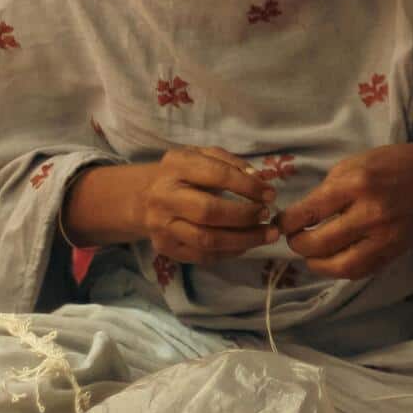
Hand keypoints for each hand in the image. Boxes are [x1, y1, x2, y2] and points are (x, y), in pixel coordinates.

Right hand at [137, 147, 278, 263]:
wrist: (142, 197)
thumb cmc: (182, 173)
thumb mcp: (202, 155)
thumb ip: (230, 162)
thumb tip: (259, 178)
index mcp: (176, 167)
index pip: (216, 175)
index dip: (248, 186)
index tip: (270, 194)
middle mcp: (165, 198)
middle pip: (208, 212)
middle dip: (245, 216)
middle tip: (267, 215)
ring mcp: (162, 226)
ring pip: (207, 240)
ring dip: (244, 240)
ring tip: (267, 235)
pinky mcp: (166, 248)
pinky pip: (202, 256)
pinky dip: (230, 253)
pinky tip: (247, 244)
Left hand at [279, 143, 412, 279]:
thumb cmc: (388, 165)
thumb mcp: (352, 165)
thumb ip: (326, 191)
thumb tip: (298, 218)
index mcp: (356, 185)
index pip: (307, 213)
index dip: (286, 223)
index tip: (282, 223)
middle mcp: (371, 213)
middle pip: (319, 244)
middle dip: (298, 244)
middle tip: (295, 238)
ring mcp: (385, 237)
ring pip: (339, 266)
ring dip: (317, 264)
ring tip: (312, 253)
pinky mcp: (394, 252)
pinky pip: (360, 271)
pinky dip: (340, 269)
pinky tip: (334, 257)